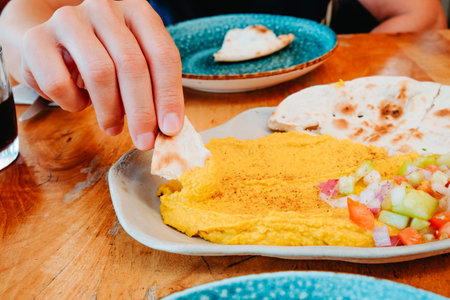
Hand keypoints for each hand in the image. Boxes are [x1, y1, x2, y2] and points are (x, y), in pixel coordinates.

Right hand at [20, 0, 183, 149]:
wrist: (54, 42)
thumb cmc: (104, 56)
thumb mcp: (135, 62)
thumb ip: (153, 86)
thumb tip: (167, 127)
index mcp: (136, 10)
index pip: (162, 54)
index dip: (169, 95)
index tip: (171, 128)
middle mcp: (103, 8)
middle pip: (131, 64)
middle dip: (141, 112)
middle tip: (145, 141)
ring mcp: (69, 20)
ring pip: (98, 73)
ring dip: (110, 111)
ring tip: (113, 126)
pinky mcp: (36, 39)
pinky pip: (59, 83)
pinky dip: (73, 103)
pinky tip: (79, 102)